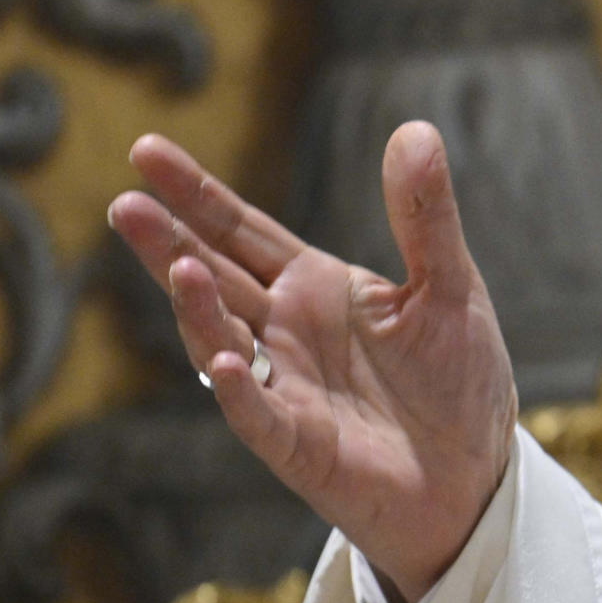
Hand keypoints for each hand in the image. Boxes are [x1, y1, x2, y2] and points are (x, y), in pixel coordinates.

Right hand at [107, 123, 516, 602]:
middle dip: (170, 242)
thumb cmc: (456, 378)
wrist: (476, 472)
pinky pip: (260, 415)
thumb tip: (415, 130)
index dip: (196, 193)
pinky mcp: (298, 446)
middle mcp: (285, 332)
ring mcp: (285, 388)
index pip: (241, 231)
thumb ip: (425, 215)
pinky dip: (241, 390)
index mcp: (313, 286)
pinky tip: (227, 360)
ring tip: (180, 266)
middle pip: (214, 277)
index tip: (145, 150)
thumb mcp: (449, 285)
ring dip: (198, 308)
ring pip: (222, 341)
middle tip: (126, 203)